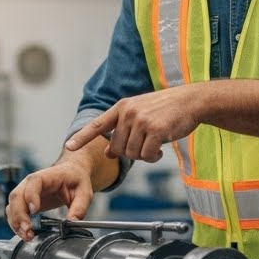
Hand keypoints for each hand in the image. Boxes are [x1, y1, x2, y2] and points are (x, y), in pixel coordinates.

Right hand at [4, 160, 94, 240]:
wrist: (71, 174)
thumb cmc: (75, 179)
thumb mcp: (84, 192)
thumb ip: (80, 207)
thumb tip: (72, 223)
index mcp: (46, 176)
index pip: (33, 182)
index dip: (31, 196)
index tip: (34, 210)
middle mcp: (30, 183)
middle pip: (16, 196)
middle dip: (19, 215)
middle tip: (27, 229)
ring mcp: (25, 192)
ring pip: (12, 206)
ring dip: (16, 222)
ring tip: (27, 236)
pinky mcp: (24, 203)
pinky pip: (13, 213)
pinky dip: (16, 224)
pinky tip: (26, 234)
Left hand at [64, 84, 203, 161]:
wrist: (190, 101)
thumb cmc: (165, 110)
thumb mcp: (140, 116)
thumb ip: (122, 131)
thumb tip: (107, 152)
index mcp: (122, 107)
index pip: (97, 124)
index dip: (82, 137)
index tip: (69, 146)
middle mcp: (128, 113)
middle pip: (118, 147)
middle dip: (130, 153)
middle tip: (145, 147)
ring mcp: (141, 121)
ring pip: (132, 153)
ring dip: (143, 156)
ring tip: (154, 146)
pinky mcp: (156, 130)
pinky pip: (147, 156)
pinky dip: (153, 158)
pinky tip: (161, 150)